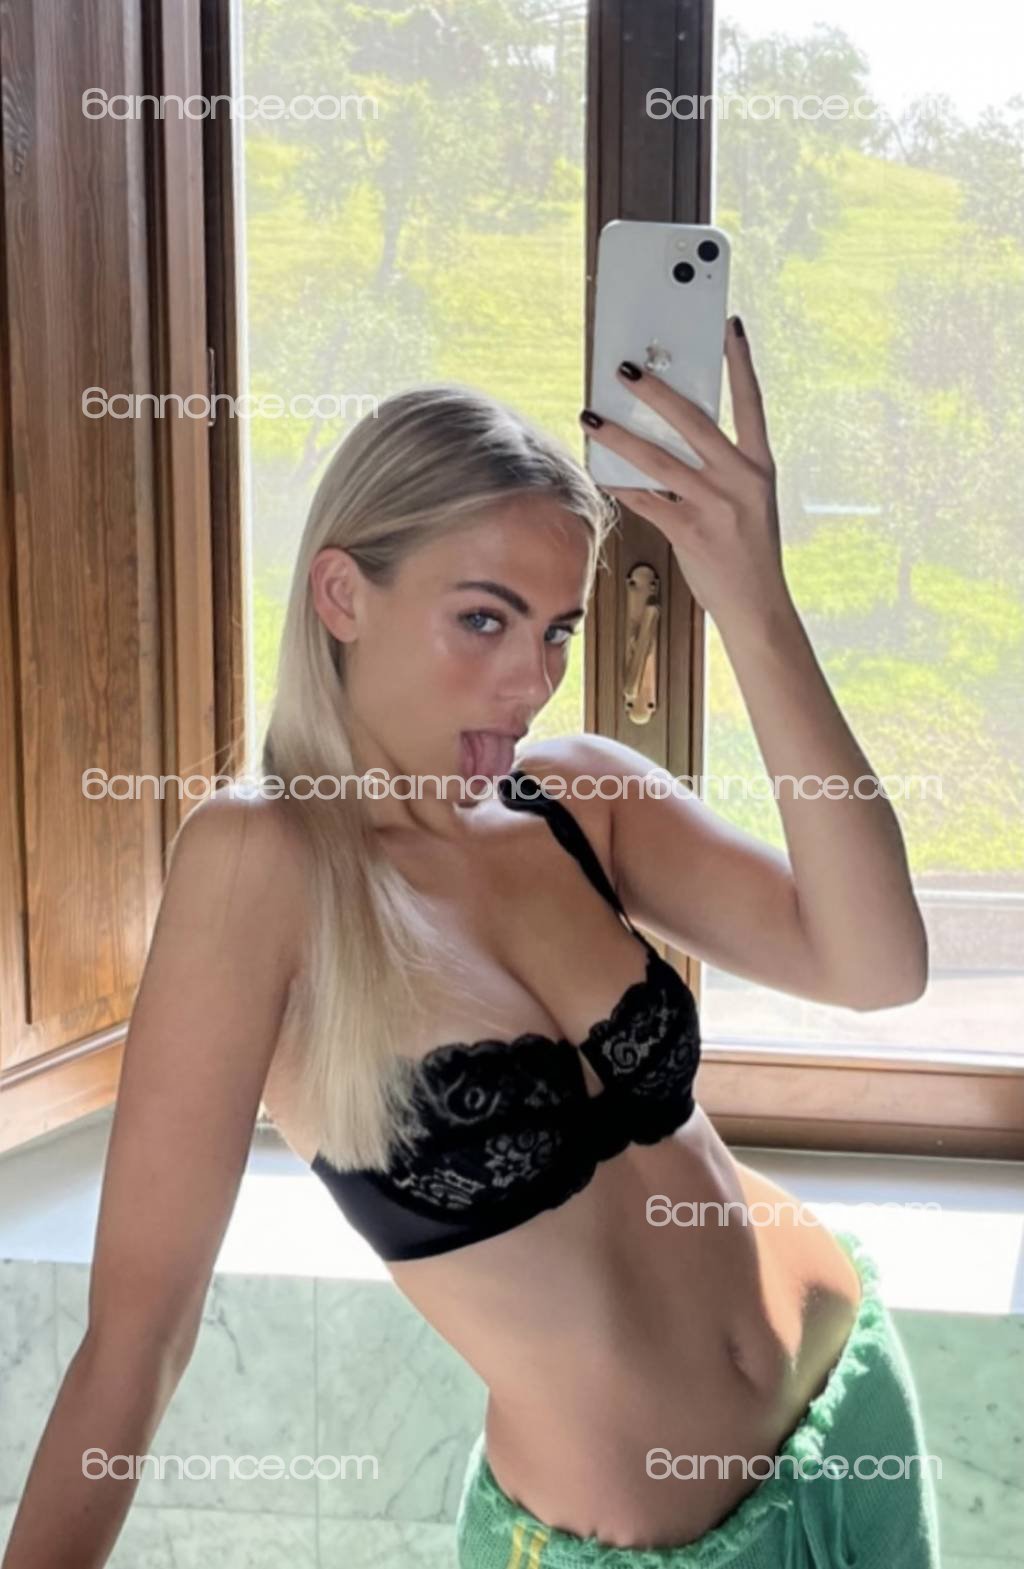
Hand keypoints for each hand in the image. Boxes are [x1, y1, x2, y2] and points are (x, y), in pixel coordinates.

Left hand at [581, 317, 789, 628]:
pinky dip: (619, 485)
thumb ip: (721, 471)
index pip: (751, 403)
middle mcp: (739, 479)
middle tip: (625, 370)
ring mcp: (714, 505)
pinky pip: (645, 501)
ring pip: (658, 460)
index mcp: (759, 467)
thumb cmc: (749, 554)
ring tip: (592, 418)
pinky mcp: (689, 532)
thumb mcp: (750, 503)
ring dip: (619, 437)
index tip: (728, 327)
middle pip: (694, 422)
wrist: (758, 606)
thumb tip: (673, 443)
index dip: (741, 363)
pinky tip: (599, 473)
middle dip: (656, 392)